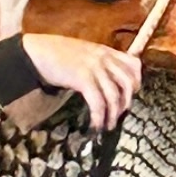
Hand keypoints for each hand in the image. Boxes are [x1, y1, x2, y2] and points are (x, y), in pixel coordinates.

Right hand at [20, 30, 142, 126]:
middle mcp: (104, 58)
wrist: (38, 51)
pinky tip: (96, 124)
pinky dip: (99, 116)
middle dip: (126, 102)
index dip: (136, 82)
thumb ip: (99, 62)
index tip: (129, 95)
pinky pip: (97, 102)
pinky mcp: (82, 78)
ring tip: (108, 125)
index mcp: (106, 51)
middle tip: (119, 114)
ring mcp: (94, 68)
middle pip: (128, 82)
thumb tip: (107, 81)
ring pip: (113, 95)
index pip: (134, 64)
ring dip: (113, 114)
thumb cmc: (59, 54)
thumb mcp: (85, 53)